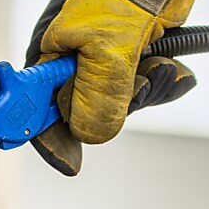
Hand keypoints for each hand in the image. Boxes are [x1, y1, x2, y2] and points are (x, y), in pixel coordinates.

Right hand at [26, 0, 199, 175]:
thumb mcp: (109, 46)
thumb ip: (98, 93)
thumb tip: (88, 134)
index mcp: (52, 52)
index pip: (40, 107)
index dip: (54, 137)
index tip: (69, 162)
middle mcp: (74, 59)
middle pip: (85, 112)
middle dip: (117, 105)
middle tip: (137, 82)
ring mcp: (102, 60)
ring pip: (119, 103)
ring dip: (147, 89)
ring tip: (159, 62)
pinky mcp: (130, 58)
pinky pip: (141, 89)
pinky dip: (160, 81)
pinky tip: (168, 63)